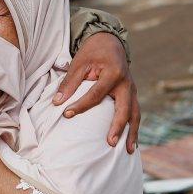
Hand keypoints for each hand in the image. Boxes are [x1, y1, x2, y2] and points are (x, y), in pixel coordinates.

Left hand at [55, 32, 140, 152]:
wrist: (110, 42)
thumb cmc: (93, 52)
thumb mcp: (79, 62)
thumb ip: (70, 82)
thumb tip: (57, 102)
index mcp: (113, 73)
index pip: (96, 94)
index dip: (81, 105)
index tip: (66, 114)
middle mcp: (126, 83)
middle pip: (125, 108)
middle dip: (118, 126)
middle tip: (110, 143)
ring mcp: (132, 90)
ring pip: (135, 113)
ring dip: (132, 133)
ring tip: (129, 150)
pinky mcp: (132, 95)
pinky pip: (135, 113)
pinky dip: (134, 128)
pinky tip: (131, 143)